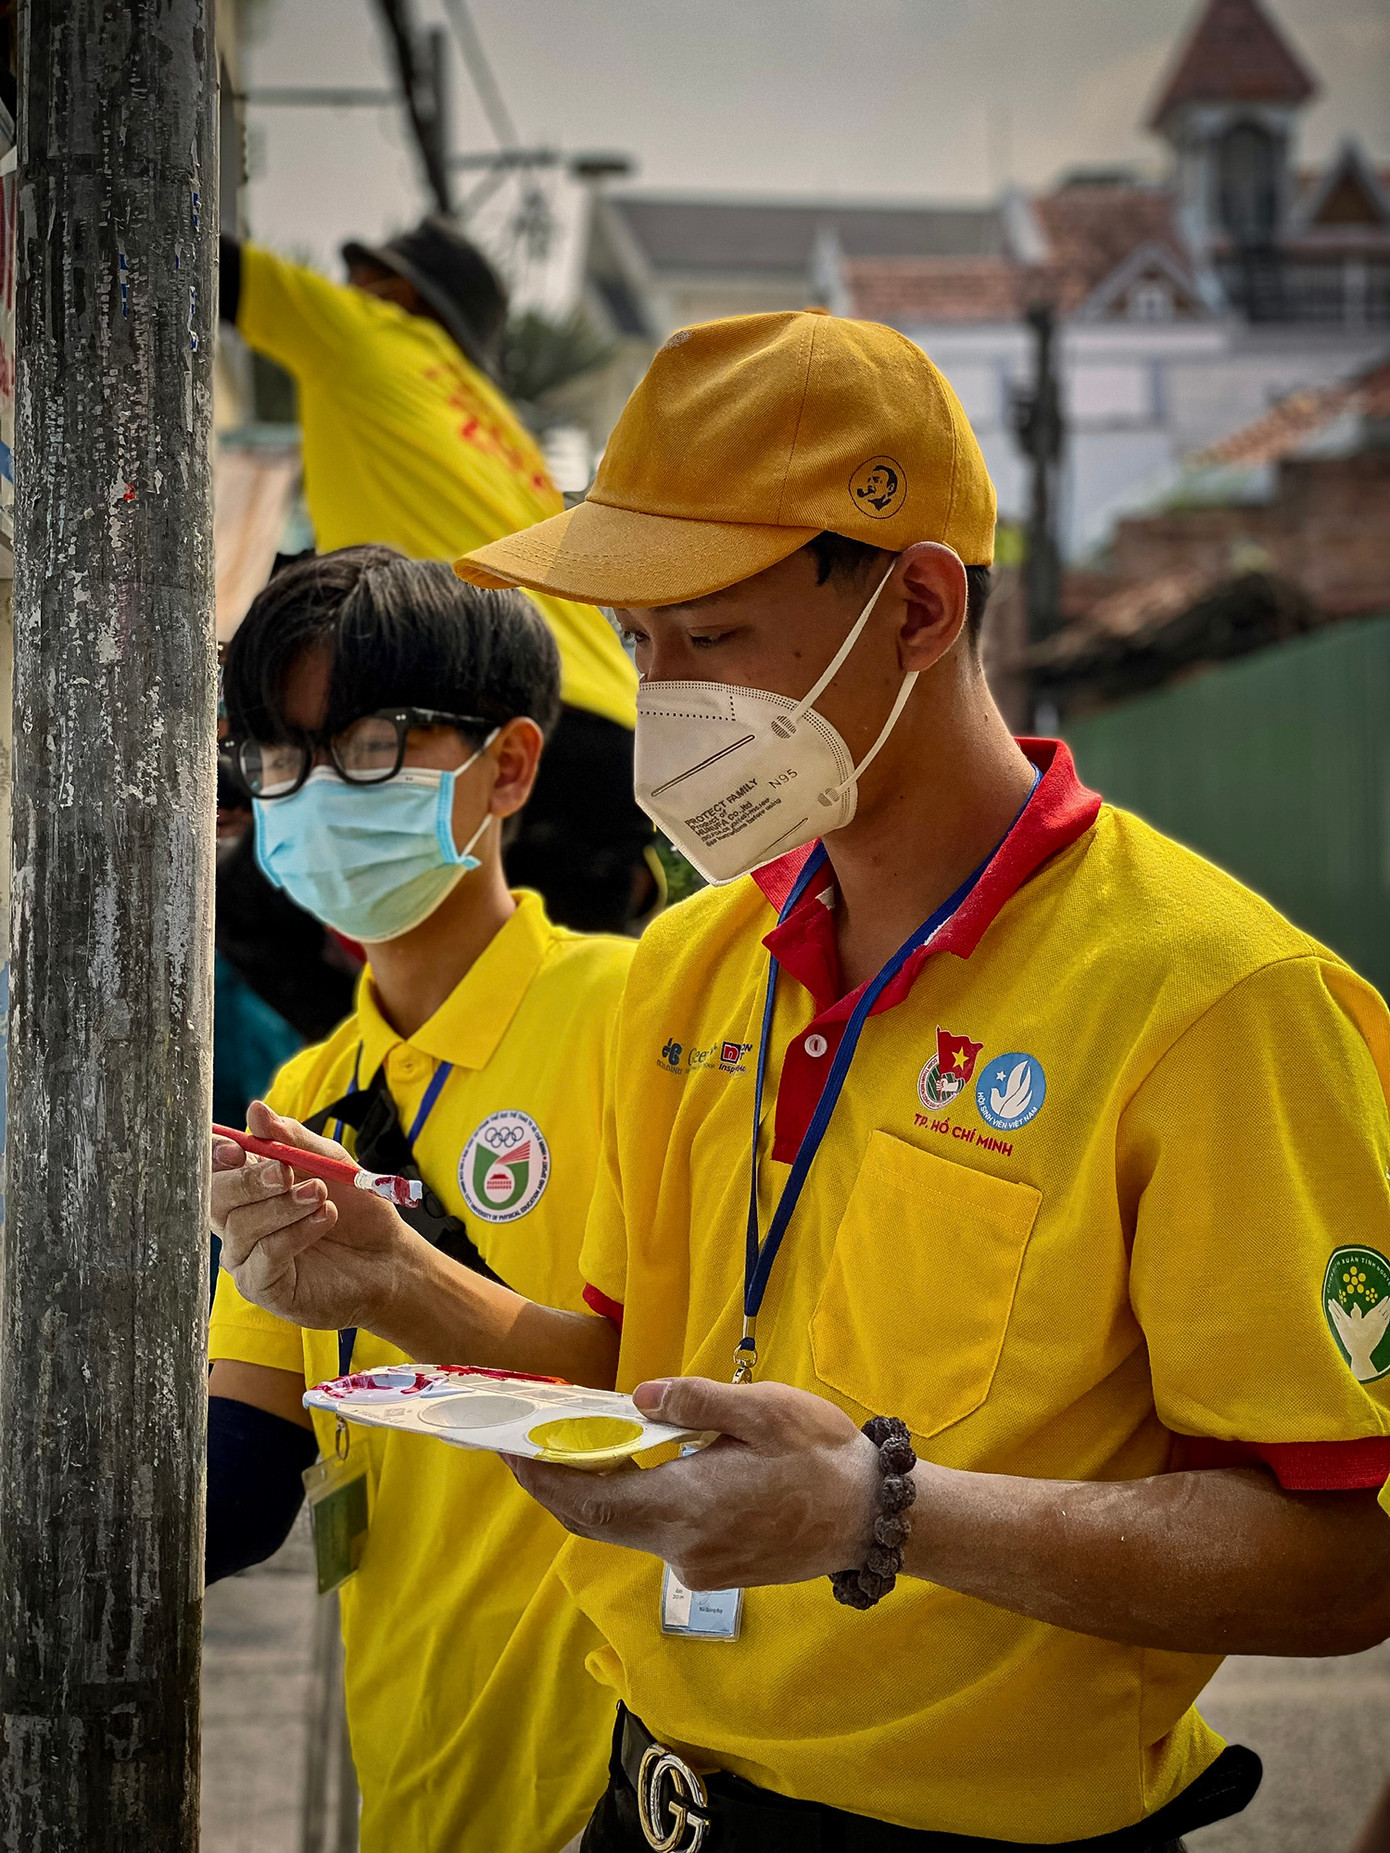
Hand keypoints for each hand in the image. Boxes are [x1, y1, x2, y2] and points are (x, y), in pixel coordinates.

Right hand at [213, 1100, 421, 1331]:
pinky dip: (295, 1233)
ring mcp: (246, 1256)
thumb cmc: (355, 1208)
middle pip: (216, 1198)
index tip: (240, 1149)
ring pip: (242, 1227)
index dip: (217, 1156)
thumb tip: (255, 1109)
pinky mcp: (262, 1286)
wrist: (386, 1255)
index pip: (213, 1168)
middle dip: (248, 1182)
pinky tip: (323, 1218)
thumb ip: (291, 1139)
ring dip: (282, 1207)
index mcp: (247, 1187)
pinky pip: (264, 1257)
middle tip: (284, 1172)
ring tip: (319, 1195)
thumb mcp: (328, 1162)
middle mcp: (237, 1221)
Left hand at [508, 1376, 879, 1589]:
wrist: (870, 1518)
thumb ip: (695, 1401)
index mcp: (687, 1505)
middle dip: (555, 1484)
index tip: (509, 1451)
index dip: (542, 1479)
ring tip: (577, 1443)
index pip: (590, 1501)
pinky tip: (637, 1466)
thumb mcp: (763, 1410)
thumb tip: (638, 1397)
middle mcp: (682, 1546)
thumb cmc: (821, 1457)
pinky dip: (634, 1501)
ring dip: (597, 1490)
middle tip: (525, 1444)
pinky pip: (657, 1533)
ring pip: (626, 1527)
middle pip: (596, 1520)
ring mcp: (697, 1564)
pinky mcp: (712, 1568)